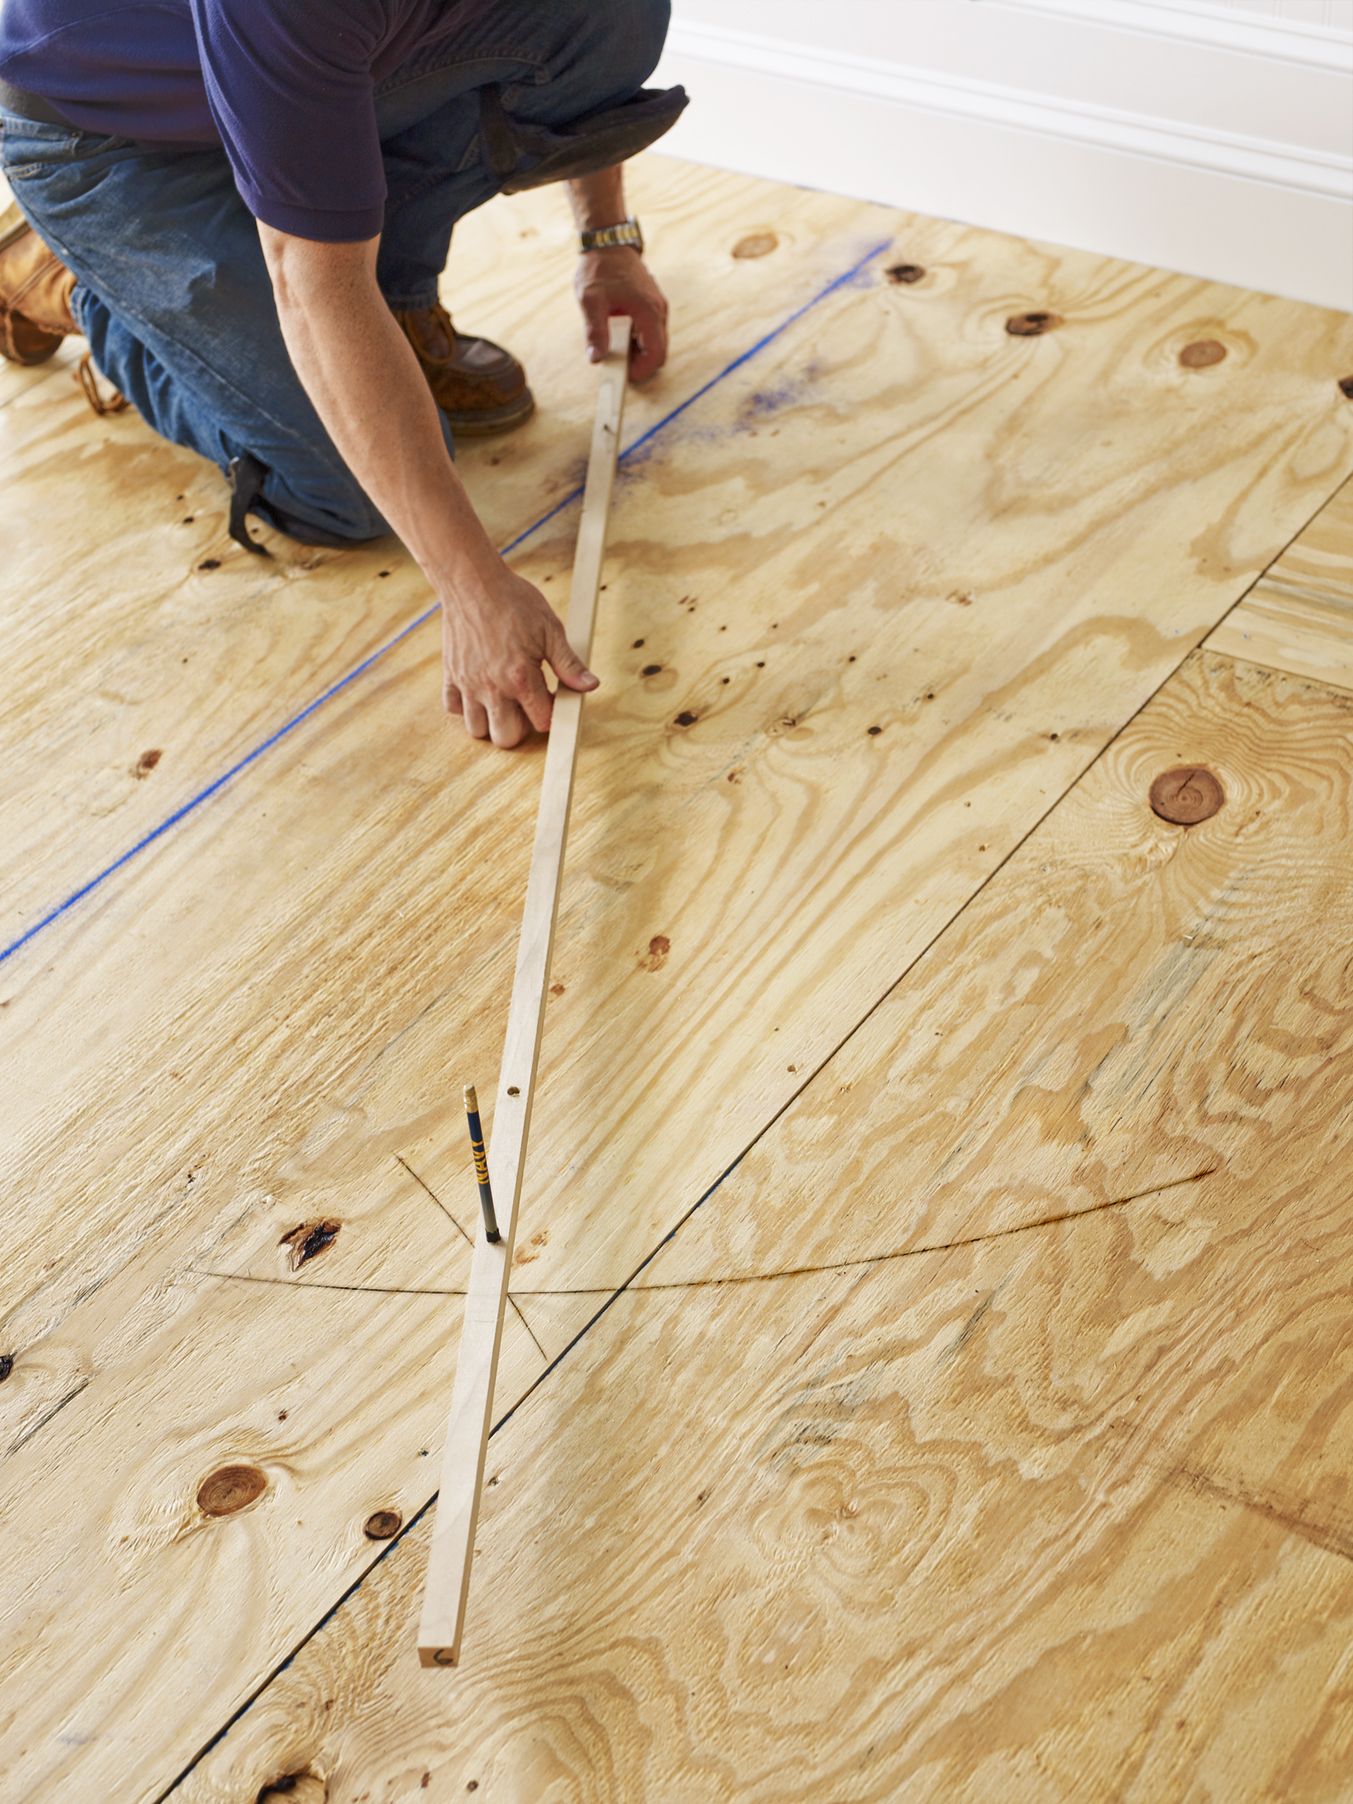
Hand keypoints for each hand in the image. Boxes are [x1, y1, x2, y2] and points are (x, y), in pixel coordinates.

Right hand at [440, 561, 597, 746]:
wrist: (472, 580)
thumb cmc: (513, 600)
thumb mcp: (550, 629)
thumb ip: (568, 663)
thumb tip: (590, 686)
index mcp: (519, 677)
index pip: (541, 722)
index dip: (550, 714)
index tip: (551, 697)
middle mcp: (491, 687)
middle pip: (506, 738)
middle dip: (521, 728)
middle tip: (526, 704)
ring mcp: (467, 683)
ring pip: (477, 730)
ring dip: (492, 722)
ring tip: (503, 700)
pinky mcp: (450, 674)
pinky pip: (453, 708)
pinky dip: (465, 707)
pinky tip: (480, 690)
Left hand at [574, 246, 668, 380]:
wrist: (608, 243)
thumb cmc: (600, 268)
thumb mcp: (591, 301)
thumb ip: (595, 331)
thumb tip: (596, 358)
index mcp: (648, 310)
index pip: (656, 354)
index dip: (642, 371)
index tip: (624, 376)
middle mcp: (659, 310)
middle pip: (657, 351)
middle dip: (638, 363)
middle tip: (615, 362)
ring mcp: (657, 308)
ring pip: (654, 342)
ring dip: (636, 351)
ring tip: (612, 343)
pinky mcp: (652, 306)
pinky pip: (649, 331)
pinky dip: (636, 339)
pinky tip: (617, 332)